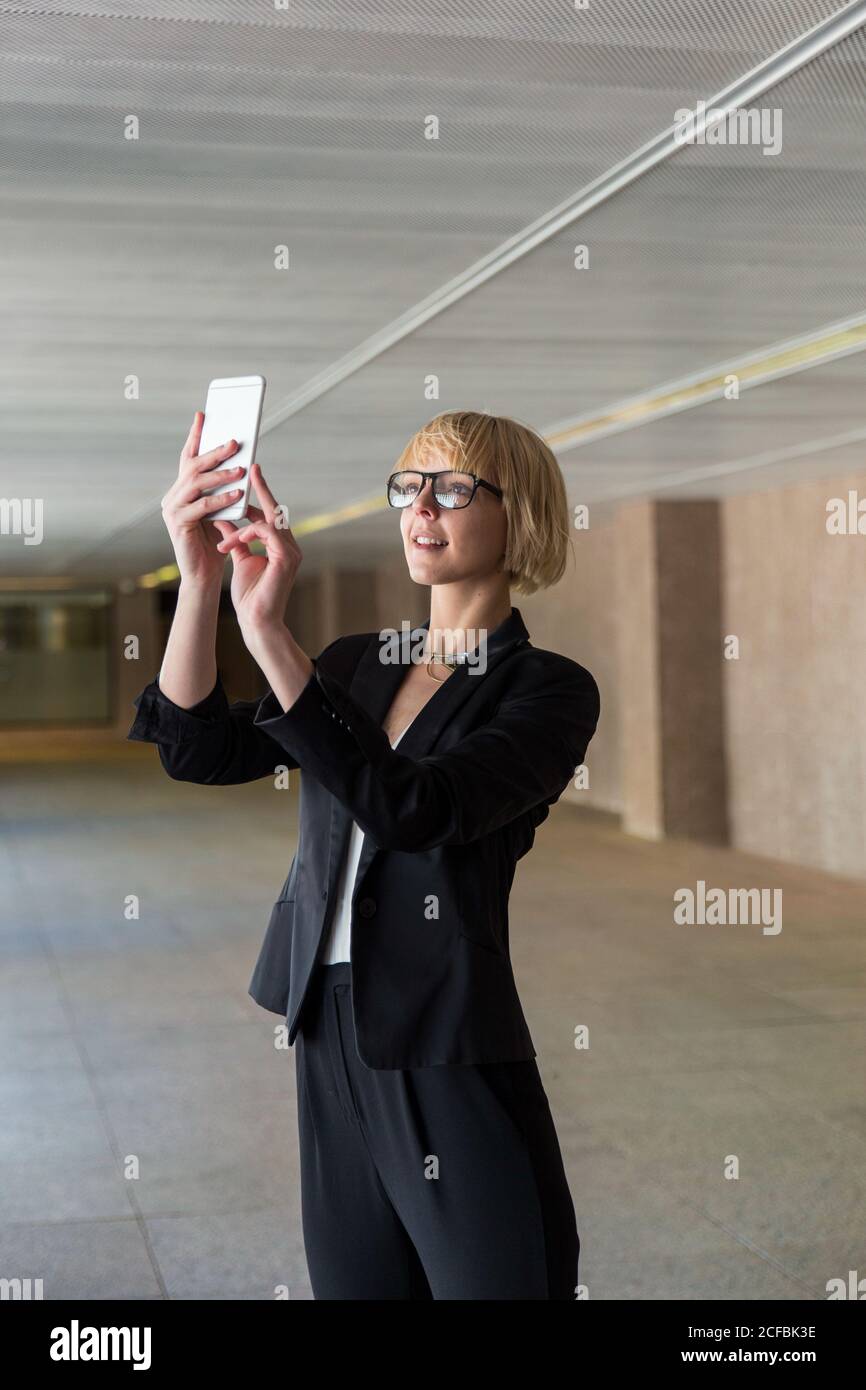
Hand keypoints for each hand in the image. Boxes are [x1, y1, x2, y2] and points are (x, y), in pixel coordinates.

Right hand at [161, 411, 244, 587]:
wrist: (203, 576)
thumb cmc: (215, 544)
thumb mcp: (222, 511)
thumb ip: (224, 490)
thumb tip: (241, 464)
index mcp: (182, 490)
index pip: (189, 457)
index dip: (196, 436)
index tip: (203, 414)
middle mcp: (173, 496)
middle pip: (192, 466)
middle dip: (214, 451)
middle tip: (234, 441)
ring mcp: (172, 509)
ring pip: (196, 483)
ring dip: (220, 474)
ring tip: (240, 468)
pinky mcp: (177, 524)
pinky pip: (201, 506)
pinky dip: (220, 499)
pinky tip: (237, 494)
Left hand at [212, 462, 301, 641]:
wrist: (256, 621)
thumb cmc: (250, 595)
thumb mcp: (240, 560)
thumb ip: (236, 539)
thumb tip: (223, 518)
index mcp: (281, 546)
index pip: (270, 514)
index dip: (259, 495)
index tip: (249, 475)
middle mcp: (290, 546)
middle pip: (275, 510)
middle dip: (261, 489)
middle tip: (250, 469)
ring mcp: (291, 552)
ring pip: (269, 520)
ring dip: (242, 524)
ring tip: (223, 537)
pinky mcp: (286, 558)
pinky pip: (266, 532)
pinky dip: (247, 533)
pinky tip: (232, 542)